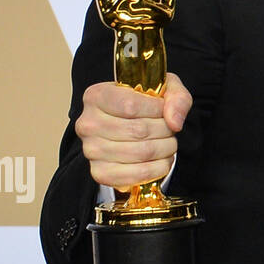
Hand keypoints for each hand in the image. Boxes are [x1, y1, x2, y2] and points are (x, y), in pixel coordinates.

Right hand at [76, 72, 191, 189]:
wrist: (133, 126)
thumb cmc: (147, 103)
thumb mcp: (165, 88)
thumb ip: (176, 98)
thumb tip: (174, 122)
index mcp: (96, 97)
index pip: (130, 106)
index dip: (157, 110)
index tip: (164, 110)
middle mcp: (88, 124)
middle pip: (138, 131)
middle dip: (165, 131)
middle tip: (169, 129)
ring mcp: (91, 150)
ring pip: (141, 153)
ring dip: (165, 149)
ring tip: (168, 143)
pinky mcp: (100, 173)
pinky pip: (135, 175)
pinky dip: (158, 169)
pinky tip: (162, 160)